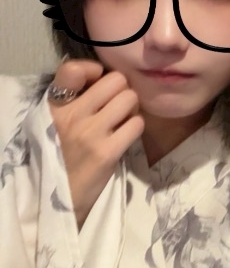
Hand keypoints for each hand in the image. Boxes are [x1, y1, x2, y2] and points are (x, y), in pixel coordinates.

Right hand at [48, 60, 143, 228]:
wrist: (61, 198)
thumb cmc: (62, 155)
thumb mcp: (56, 122)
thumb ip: (73, 98)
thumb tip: (103, 75)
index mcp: (54, 105)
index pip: (73, 69)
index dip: (94, 70)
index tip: (96, 82)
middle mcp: (71, 115)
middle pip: (115, 80)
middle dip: (122, 90)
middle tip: (116, 106)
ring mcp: (90, 133)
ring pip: (130, 99)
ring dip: (132, 109)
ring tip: (122, 121)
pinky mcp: (107, 152)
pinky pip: (137, 124)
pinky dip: (135, 128)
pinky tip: (125, 137)